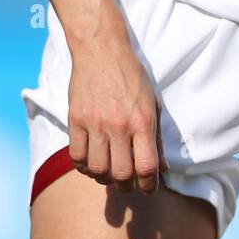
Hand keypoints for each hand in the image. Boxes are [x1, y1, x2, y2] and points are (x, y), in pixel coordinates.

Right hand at [67, 36, 169, 194]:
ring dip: (105, 178)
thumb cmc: (132, 76)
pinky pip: (77, 156)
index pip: (147, 167)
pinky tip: (91, 162)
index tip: (149, 189)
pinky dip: (84, 166)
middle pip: (121, 174)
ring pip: (97, 169)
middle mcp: (119, 125)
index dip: (149, 185)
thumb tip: (163, 167)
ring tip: (109, 173)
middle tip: (128, 183)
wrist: (102, 50)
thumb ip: (157, 137)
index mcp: (142, 121)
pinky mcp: (75, 119)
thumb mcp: (152, 103)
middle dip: (127, 186)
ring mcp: (95, 123)